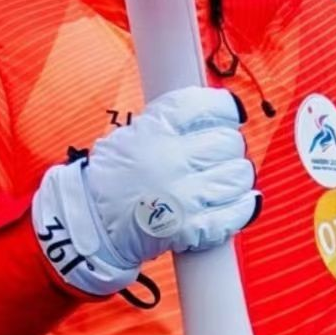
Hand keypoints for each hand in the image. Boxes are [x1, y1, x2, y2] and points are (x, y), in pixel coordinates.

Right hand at [32, 87, 259, 295]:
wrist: (92, 224)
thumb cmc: (115, 177)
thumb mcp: (136, 132)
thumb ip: (174, 120)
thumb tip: (220, 109)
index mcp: (156, 129)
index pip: (206, 106)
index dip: (226, 110)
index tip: (230, 116)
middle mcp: (171, 159)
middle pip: (228, 142)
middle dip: (230, 148)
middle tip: (220, 155)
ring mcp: (182, 195)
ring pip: (237, 176)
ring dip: (237, 178)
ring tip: (225, 180)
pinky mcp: (190, 228)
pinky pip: (235, 213)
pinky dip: (243, 207)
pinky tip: (240, 203)